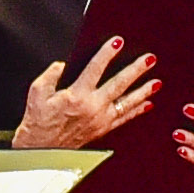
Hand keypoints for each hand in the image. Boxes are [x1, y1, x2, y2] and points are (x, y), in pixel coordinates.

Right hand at [12, 43, 159, 152]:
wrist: (41, 151)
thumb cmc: (38, 122)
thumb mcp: (36, 93)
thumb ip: (51, 75)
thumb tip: (62, 65)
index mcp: (76, 96)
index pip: (95, 69)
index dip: (106, 54)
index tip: (117, 42)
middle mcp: (92, 108)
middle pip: (119, 84)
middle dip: (136, 70)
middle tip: (149, 59)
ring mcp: (100, 120)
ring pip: (127, 103)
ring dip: (143, 91)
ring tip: (157, 82)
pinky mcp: (102, 129)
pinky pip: (124, 119)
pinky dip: (137, 111)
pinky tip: (148, 104)